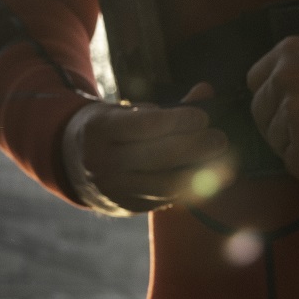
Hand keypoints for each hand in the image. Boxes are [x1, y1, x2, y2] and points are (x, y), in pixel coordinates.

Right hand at [65, 88, 240, 214]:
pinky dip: (189, 188)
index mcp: (99, 130)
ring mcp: (115, 190)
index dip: (178, 120)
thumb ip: (167, 107)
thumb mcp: (126, 111)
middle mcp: (103, 163)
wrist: (76, 166)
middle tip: (219, 138)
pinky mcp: (129, 208)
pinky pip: (166, 199)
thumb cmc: (110, 130)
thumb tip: (205, 91)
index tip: (202, 116)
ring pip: (166, 184)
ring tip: (221, 159)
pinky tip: (207, 177)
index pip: (145, 125)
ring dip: (199, 173)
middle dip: (195, 147)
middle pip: (159, 156)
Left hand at [245, 35, 298, 178]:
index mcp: (287, 54)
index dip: (267, 99)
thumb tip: (282, 93)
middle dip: (275, 127)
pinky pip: (293, 163)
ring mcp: (292, 112)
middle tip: (293, 137)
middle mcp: (282, 80)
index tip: (278, 110)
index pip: (255, 80)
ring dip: (291, 148)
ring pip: (276, 140)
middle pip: (261, 113)